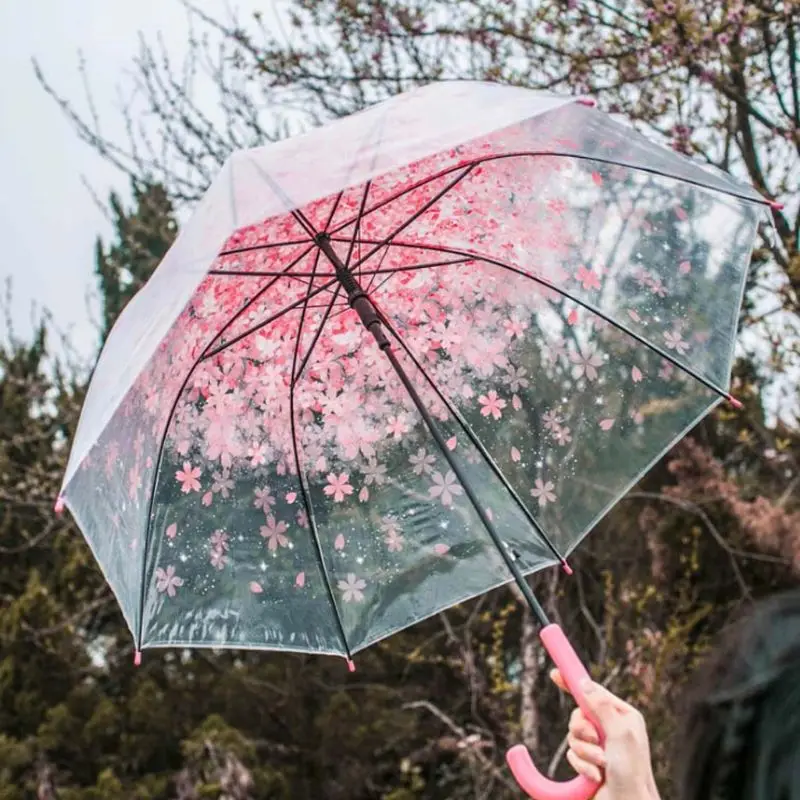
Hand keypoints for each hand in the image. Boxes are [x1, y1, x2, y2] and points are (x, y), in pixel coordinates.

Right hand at [550, 669, 659, 799]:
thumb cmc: (632, 772)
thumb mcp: (619, 733)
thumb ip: (601, 706)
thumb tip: (584, 682)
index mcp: (622, 716)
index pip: (593, 692)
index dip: (574, 683)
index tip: (554, 673)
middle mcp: (610, 728)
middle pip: (578, 715)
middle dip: (582, 730)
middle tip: (594, 740)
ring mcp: (599, 746)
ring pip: (573, 736)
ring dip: (584, 751)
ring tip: (600, 764)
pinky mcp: (588, 762)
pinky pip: (572, 754)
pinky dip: (582, 765)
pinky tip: (595, 775)